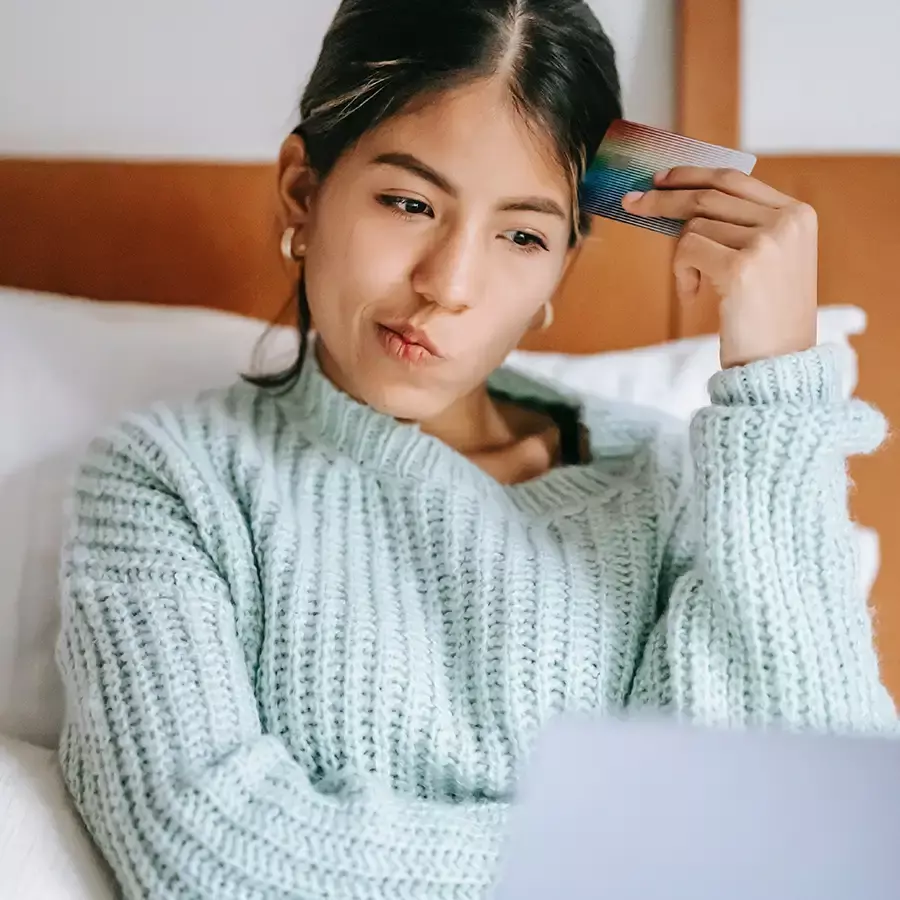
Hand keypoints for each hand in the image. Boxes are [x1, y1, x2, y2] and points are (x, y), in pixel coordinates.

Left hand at [622, 166, 817, 368]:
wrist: (778, 364)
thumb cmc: (764, 319)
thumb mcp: (764, 261)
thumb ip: (738, 227)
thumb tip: (679, 202)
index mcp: (798, 214)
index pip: (735, 179)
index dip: (693, 175)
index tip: (660, 179)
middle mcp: (787, 222)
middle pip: (709, 195)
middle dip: (664, 199)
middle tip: (632, 203)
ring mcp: (767, 242)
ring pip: (695, 225)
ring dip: (681, 256)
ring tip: (693, 285)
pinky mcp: (741, 267)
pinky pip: (687, 250)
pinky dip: (680, 272)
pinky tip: (692, 294)